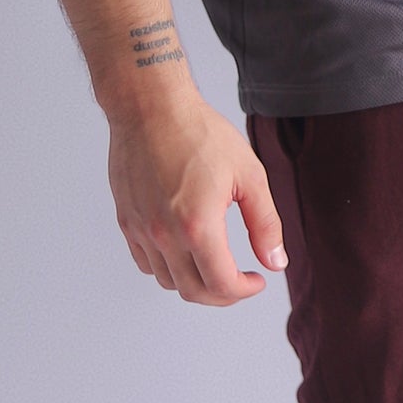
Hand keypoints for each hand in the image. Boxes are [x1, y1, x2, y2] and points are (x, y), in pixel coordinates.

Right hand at [106, 92, 287, 303]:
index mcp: (198, 226)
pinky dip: (167, 267)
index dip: (245, 290)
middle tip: (240, 279)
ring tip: (214, 262)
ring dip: (195, 282)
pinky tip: (185, 249)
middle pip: (194, 291)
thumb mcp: (248, 175)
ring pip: (168, 281)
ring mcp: (141, 230)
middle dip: (223, 294)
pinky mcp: (127, 221)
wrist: (150, 108)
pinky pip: (146, 263)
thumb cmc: (200, 134)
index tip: (257, 280)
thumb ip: (265, 224)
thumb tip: (275, 262)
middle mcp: (165, 235)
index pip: (222, 285)